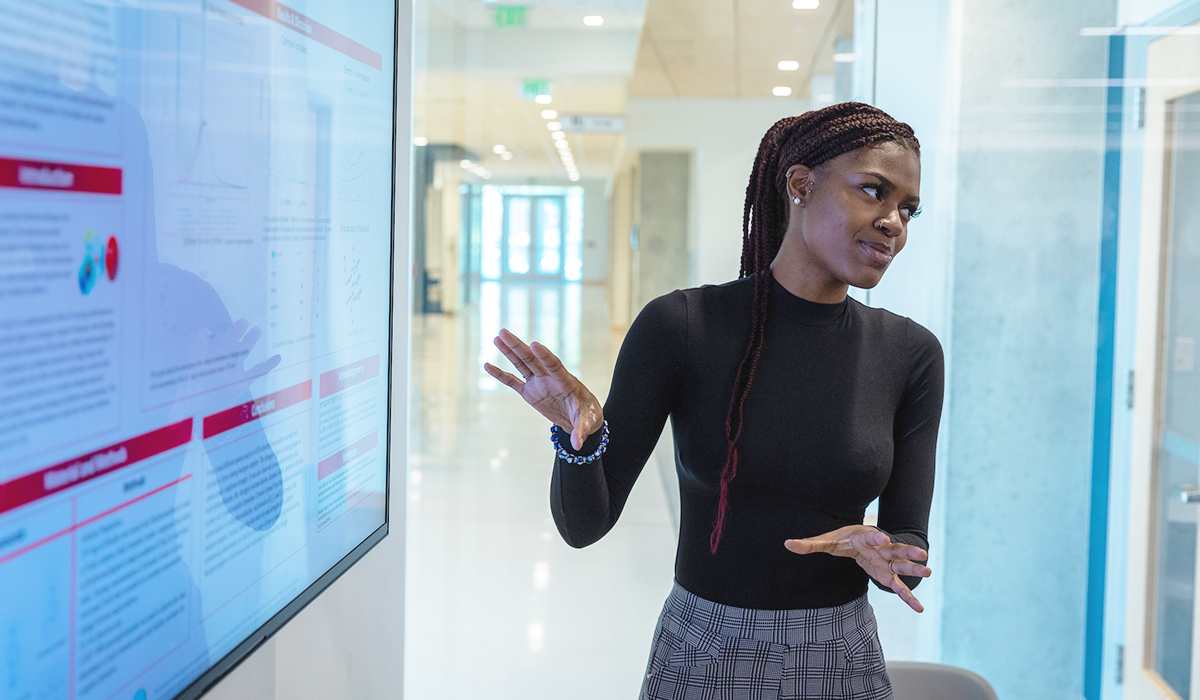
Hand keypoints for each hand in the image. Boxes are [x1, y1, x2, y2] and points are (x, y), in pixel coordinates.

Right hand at [483, 328, 602, 449]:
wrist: (580, 418)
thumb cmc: (587, 415)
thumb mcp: (587, 422)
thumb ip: (580, 431)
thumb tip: (577, 445)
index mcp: (565, 381)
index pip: (554, 365)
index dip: (545, 356)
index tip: (534, 345)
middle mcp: (550, 378)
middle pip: (532, 359)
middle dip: (518, 346)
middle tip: (504, 332)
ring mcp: (538, 383)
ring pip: (522, 365)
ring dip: (509, 352)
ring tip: (497, 338)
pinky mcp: (530, 393)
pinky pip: (513, 382)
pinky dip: (501, 375)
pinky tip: (488, 365)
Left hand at [784, 525, 930, 612]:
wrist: (858, 538)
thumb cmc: (842, 539)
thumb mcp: (826, 541)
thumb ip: (809, 544)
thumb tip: (787, 544)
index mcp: (864, 537)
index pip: (870, 537)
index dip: (876, 538)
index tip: (883, 538)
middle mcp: (879, 549)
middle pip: (894, 549)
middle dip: (906, 551)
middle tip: (921, 553)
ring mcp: (886, 562)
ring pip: (901, 565)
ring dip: (914, 568)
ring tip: (928, 571)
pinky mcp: (887, 574)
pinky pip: (899, 586)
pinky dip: (908, 597)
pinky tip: (919, 609)